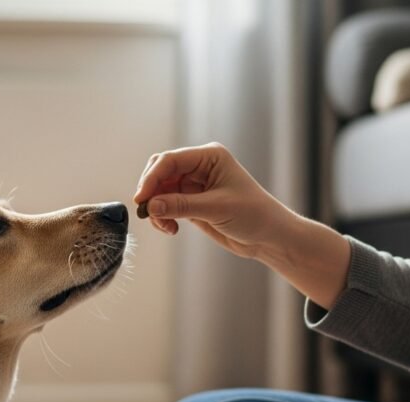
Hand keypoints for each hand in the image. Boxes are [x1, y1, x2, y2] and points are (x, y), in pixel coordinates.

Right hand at [133, 143, 295, 259]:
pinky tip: (170, 229)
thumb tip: (151, 206)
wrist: (268, 236)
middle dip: (151, 192)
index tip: (141, 199)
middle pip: (161, 172)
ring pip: (160, 191)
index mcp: (209, 156)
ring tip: (164, 227)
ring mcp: (194, 185)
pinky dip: (163, 217)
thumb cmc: (254, 215)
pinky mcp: (192, 203)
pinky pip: (166, 205)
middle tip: (146, 213)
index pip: (170, 161)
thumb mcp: (217, 209)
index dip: (152, 178)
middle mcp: (199, 167)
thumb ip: (182, 206)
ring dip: (156, 209)